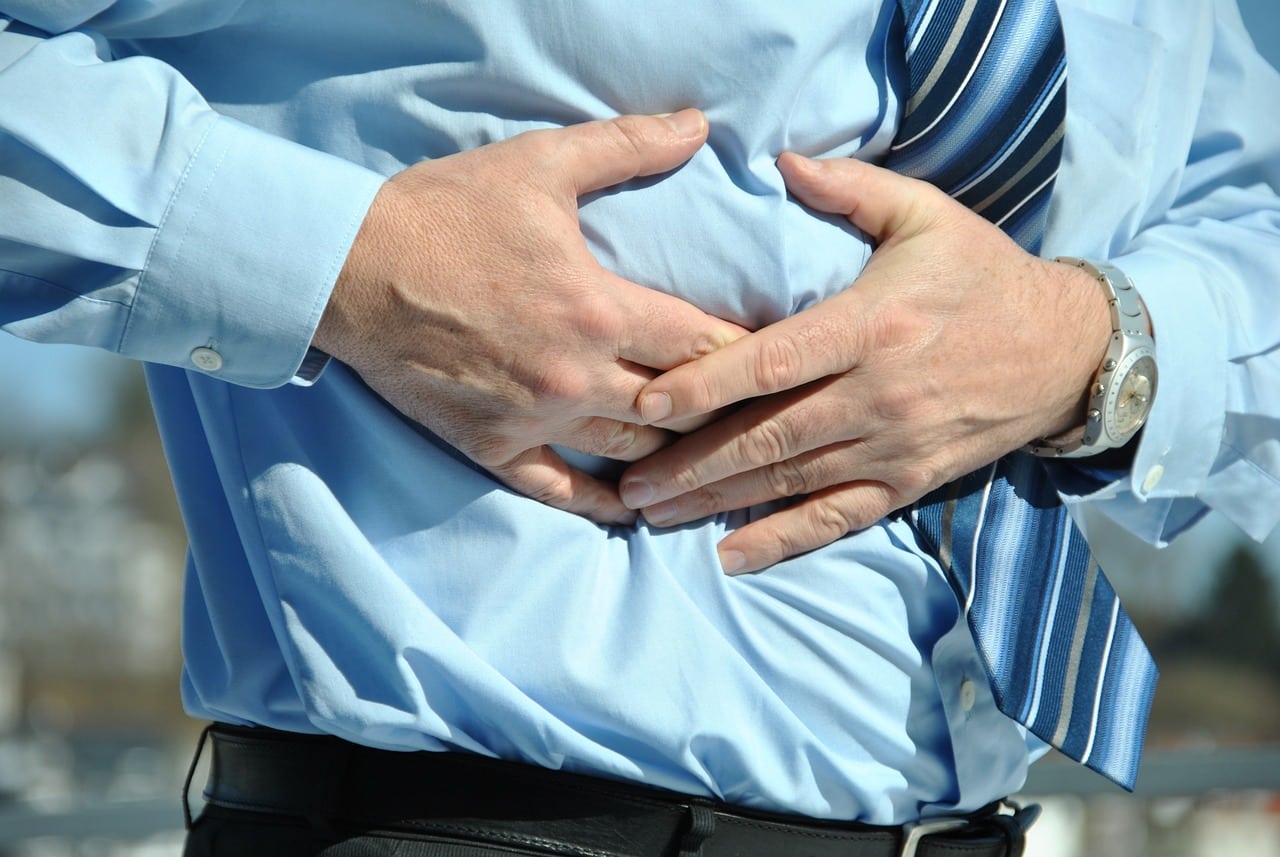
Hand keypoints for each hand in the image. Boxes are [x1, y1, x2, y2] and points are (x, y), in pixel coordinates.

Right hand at [313, 110, 743, 523]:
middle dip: (723, 408)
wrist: (351, 268)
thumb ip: (626, 146)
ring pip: (633, 453)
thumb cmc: (446, 212)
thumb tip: (698, 125)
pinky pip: (562, 492)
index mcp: (598, 309)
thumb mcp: (540, 165)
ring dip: (676, 454)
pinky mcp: (493, 447)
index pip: (702, 343)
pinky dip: (605, 504)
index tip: (776, 356)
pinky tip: (638, 510)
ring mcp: (535, 419)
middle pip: (679, 407)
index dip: (747, 352)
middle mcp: (576, 376)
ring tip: (713, 453)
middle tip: (757, 411)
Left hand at [619, 153, 1110, 571]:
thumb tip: (780, 160)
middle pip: (767, 437)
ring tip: (650, 515)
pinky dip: (782, 540)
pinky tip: (730, 557)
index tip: (646, 404)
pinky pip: (837, 519)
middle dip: (690, 463)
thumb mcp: (927, 214)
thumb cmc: (983, 275)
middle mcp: (877, 394)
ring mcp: (893, 446)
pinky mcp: (908, 481)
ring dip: (716, 502)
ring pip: (790, 483)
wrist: (1067, 349)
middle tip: (625, 482)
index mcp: (872, 325)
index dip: (705, 385)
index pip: (773, 362)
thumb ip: (851, 190)